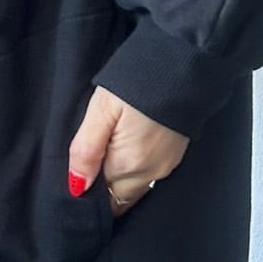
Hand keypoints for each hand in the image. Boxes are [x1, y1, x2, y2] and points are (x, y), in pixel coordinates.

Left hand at [68, 86, 188, 215]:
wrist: (185, 64)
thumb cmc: (139, 82)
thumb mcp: (102, 110)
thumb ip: (86, 150)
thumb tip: (77, 187)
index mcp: (127, 166)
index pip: (99, 197)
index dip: (86, 191)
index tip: (79, 172)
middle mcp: (149, 174)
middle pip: (117, 198)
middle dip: (102, 188)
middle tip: (91, 158)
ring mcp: (165, 167)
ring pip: (132, 188)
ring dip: (117, 178)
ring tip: (108, 148)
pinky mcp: (174, 156)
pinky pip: (147, 175)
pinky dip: (134, 168)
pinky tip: (127, 145)